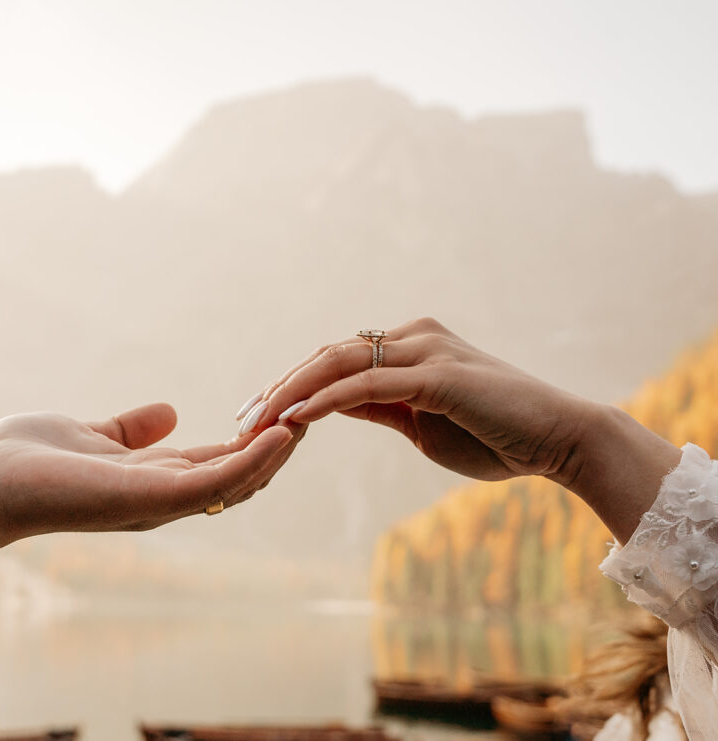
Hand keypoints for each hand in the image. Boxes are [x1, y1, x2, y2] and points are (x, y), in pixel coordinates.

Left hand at [0, 402, 303, 562]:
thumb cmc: (27, 461)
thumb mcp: (92, 433)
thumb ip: (130, 430)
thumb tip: (167, 411)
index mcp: (151, 480)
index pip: (216, 465)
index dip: (253, 443)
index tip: (285, 415)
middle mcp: (161, 497)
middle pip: (235, 477)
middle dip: (273, 449)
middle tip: (312, 414)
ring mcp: (156, 502)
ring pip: (234, 482)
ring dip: (272, 454)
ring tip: (305, 419)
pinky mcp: (147, 499)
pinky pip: (212, 482)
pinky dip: (248, 462)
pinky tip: (276, 436)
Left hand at [239, 317, 678, 540]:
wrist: (558, 441)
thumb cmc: (495, 436)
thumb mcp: (420, 422)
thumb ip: (380, 406)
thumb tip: (335, 405)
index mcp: (409, 346)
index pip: (336, 360)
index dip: (292, 384)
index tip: (257, 414)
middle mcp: (414, 338)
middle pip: (328, 355)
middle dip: (279, 386)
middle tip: (240, 417)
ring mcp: (426, 351)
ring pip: (340, 362)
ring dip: (292, 391)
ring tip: (255, 419)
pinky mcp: (439, 375)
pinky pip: (368, 385)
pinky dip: (326, 401)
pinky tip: (294, 419)